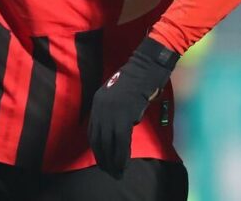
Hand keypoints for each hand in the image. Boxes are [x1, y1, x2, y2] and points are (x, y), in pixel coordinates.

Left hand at [88, 36, 178, 178]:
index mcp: (97, 102)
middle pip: (98, 140)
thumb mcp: (118, 96)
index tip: (102, 161)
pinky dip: (122, 155)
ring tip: (117, 173)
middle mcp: (100, 108)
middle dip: (103, 158)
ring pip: (109, 143)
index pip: (92, 132)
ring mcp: (112, 111)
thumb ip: (114, 112)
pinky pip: (121, 141)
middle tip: (109, 171)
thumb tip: (117, 133)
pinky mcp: (124, 115)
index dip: (97, 149)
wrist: (147, 68)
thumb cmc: (137, 81)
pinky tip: (124, 164)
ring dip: (112, 161)